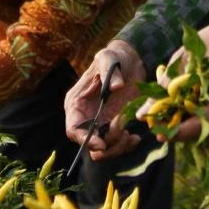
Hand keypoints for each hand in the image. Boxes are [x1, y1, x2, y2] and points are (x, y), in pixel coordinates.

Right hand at [63, 41, 144, 160]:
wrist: (130, 61)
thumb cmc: (115, 58)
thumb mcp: (109, 58)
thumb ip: (110, 71)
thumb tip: (116, 87)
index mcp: (76, 104)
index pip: (73, 129)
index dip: (85, 140)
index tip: (102, 143)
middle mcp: (85, 117)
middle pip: (88, 145)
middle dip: (107, 144)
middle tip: (124, 132)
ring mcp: (100, 124)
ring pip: (102, 151)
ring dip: (117, 148)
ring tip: (131, 135)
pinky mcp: (113, 127)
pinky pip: (116, 146)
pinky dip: (126, 146)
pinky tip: (136, 137)